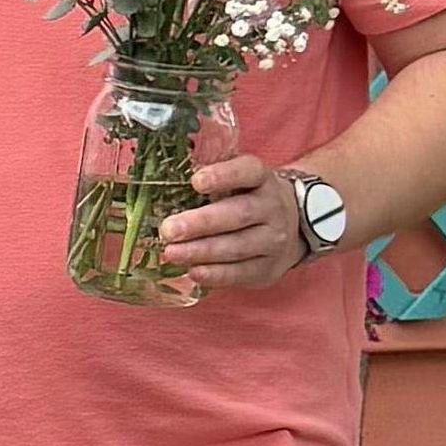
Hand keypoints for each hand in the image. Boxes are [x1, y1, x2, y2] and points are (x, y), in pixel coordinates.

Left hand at [156, 148, 306, 291]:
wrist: (291, 225)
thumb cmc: (246, 197)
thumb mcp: (235, 180)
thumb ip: (205, 176)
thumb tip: (155, 178)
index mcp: (261, 179)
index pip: (248, 172)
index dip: (223, 175)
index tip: (196, 181)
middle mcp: (272, 207)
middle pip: (239, 214)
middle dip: (201, 223)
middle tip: (168, 230)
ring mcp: (274, 240)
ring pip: (238, 246)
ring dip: (202, 252)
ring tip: (171, 253)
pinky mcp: (268, 267)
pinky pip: (241, 272)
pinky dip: (216, 274)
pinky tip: (193, 272)